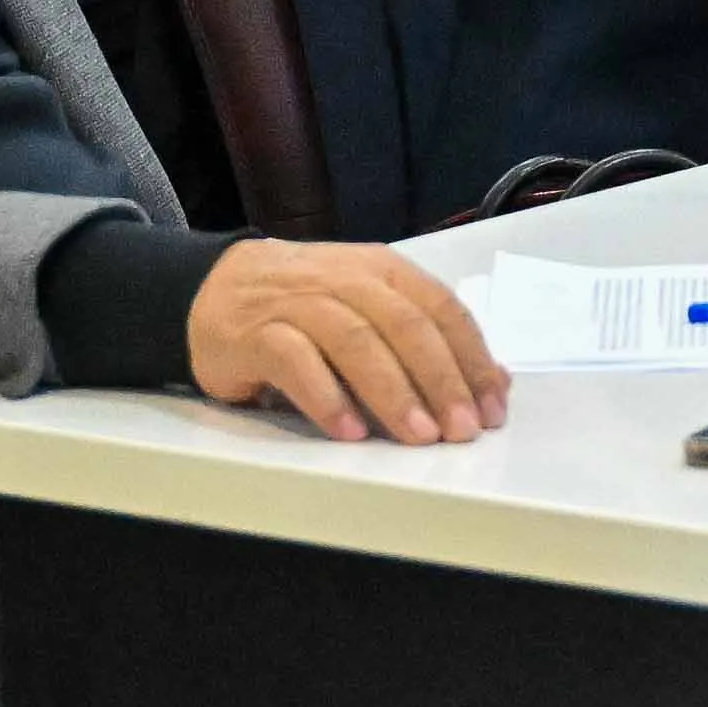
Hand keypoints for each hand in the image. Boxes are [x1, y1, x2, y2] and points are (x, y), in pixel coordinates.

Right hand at [186, 238, 506, 443]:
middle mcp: (344, 279)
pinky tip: (349, 432)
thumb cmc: (305, 307)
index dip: (471, 358)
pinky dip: (326, 397)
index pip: (440, 308)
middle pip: (404, 325)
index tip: (493, 407)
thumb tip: (495, 382)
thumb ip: (427, 341)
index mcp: (382, 270)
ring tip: (418, 436)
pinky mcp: (255, 333)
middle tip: (462, 429)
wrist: (212, 288)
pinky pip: (295, 361)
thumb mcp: (369, 310)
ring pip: (355, 341)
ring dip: (393, 392)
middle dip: (441, 379)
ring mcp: (297, 302)